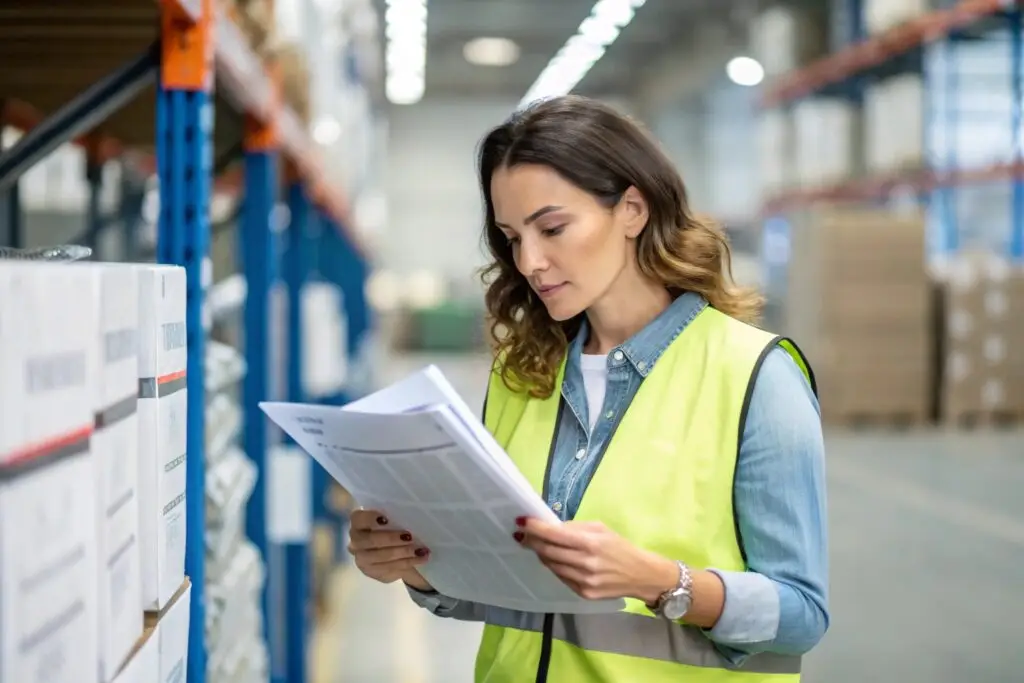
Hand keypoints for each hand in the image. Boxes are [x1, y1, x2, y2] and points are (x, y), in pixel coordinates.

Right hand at [347, 509, 432, 590]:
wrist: (392, 552)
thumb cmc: (392, 529)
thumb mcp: (393, 521)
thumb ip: (395, 517)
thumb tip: (412, 515)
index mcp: (358, 523)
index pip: (359, 519)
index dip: (370, 518)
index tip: (387, 519)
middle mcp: (355, 542)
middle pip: (370, 540)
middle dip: (391, 539)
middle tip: (409, 537)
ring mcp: (362, 560)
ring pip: (381, 557)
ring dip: (403, 553)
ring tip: (420, 550)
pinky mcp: (372, 572)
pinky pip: (389, 569)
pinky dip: (407, 563)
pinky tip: (420, 558)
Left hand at [515, 517, 677, 602]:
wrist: (640, 575)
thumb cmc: (619, 547)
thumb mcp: (601, 529)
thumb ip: (575, 528)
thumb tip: (550, 527)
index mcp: (590, 543)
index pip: (554, 535)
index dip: (535, 528)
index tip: (521, 521)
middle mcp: (585, 563)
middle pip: (548, 551)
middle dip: (532, 541)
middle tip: (522, 534)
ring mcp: (583, 581)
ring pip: (552, 565)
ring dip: (542, 554)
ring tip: (537, 545)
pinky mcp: (584, 593)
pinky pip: (561, 577)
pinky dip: (555, 566)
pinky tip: (555, 559)